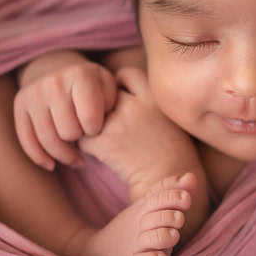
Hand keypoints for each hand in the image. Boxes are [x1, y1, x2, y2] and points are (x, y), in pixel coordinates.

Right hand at [13, 57, 118, 169]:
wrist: (58, 68)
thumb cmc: (91, 85)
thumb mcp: (108, 86)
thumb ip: (116, 102)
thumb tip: (108, 123)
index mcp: (80, 75)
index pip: (89, 119)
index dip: (95, 130)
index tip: (97, 128)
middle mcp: (54, 81)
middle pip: (68, 132)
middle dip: (80, 139)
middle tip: (84, 136)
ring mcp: (34, 93)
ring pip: (48, 139)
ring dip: (64, 154)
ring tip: (76, 157)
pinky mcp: (19, 104)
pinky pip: (27, 140)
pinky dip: (40, 157)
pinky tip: (52, 165)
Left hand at [76, 66, 198, 196]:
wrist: (169, 180)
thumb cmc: (171, 151)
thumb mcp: (167, 115)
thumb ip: (146, 98)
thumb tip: (114, 89)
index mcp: (153, 95)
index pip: (125, 74)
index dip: (119, 86)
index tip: (121, 102)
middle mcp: (135, 104)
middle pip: (104, 93)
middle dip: (102, 106)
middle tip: (112, 125)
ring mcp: (118, 122)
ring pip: (88, 114)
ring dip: (93, 126)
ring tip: (110, 142)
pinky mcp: (104, 142)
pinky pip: (84, 138)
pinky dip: (90, 147)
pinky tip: (106, 156)